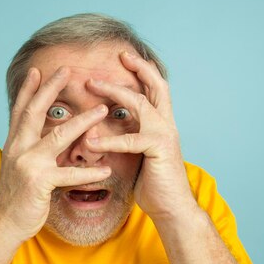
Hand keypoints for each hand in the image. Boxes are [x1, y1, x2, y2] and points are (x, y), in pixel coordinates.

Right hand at [0, 66, 111, 240]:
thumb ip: (28, 148)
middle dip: (51, 89)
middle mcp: (18, 148)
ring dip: (83, 121)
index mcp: (14, 143)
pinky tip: (105, 170)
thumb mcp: (17, 165)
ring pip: (59, 136)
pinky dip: (88, 172)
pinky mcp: (40, 182)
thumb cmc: (16, 196)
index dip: (29, 89)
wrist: (4, 224)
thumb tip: (42, 135)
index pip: (21, 110)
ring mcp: (28, 164)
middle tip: (68, 70)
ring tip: (102, 110)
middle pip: (36, 112)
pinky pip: (69, 174)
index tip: (39, 71)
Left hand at [85, 52, 196, 220]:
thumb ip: (129, 139)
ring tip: (91, 85)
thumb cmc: (154, 184)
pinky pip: (132, 140)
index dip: (143, 71)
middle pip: (156, 86)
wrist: (173, 209)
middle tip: (119, 54)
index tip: (126, 57)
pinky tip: (92, 141)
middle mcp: (167, 125)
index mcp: (162, 124)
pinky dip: (110, 139)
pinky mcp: (159, 151)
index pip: (155, 90)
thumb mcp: (139, 156)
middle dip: (138, 67)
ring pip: (141, 104)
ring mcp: (165, 136)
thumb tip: (106, 132)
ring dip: (114, 91)